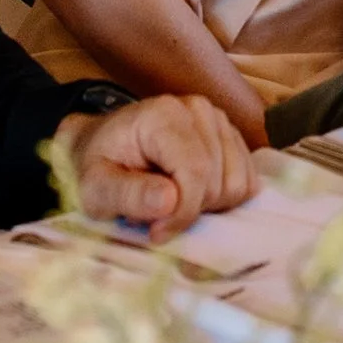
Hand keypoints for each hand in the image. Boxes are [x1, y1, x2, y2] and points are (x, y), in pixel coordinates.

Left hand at [63, 92, 259, 237]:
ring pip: (237, 183)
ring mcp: (217, 120)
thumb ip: (129, 194)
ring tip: (173, 203)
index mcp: (163, 115)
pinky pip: (246, 181)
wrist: (100, 145)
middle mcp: (197, 109)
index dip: (182, 212)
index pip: (196, 171)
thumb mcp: (96, 189)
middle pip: (219, 181)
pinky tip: (192, 196)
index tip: (156, 233)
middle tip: (156, 216)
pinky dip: (223, 199)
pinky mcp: (229, 136)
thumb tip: (170, 201)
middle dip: (191, 211)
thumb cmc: (97, 167)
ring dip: (208, 207)